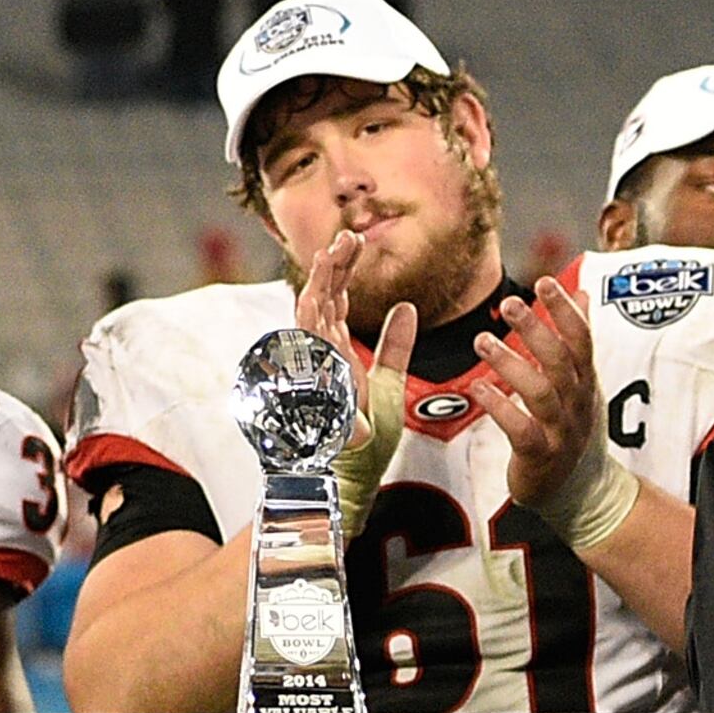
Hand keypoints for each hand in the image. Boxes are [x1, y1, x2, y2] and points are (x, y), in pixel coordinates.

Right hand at [299, 230, 417, 535]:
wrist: (353, 476)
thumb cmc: (366, 440)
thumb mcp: (391, 383)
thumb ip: (395, 346)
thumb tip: (407, 307)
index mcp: (335, 350)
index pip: (336, 300)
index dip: (344, 270)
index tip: (355, 242)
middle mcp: (319, 352)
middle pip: (322, 297)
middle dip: (334, 265)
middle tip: (349, 236)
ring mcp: (311, 363)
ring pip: (310, 308)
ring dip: (323, 278)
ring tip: (337, 249)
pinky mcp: (310, 376)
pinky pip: (306, 335)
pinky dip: (314, 305)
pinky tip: (324, 282)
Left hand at [475, 279, 636, 548]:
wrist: (582, 490)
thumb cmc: (573, 426)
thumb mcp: (582, 380)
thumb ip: (577, 336)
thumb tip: (581, 290)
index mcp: (585, 381)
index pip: (581, 340)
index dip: (565, 311)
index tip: (543, 282)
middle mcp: (576, 403)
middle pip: (561, 361)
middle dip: (537, 330)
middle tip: (508, 304)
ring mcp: (561, 430)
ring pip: (540, 393)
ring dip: (511, 364)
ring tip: (482, 341)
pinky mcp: (540, 455)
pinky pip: (521, 429)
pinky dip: (500, 407)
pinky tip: (478, 389)